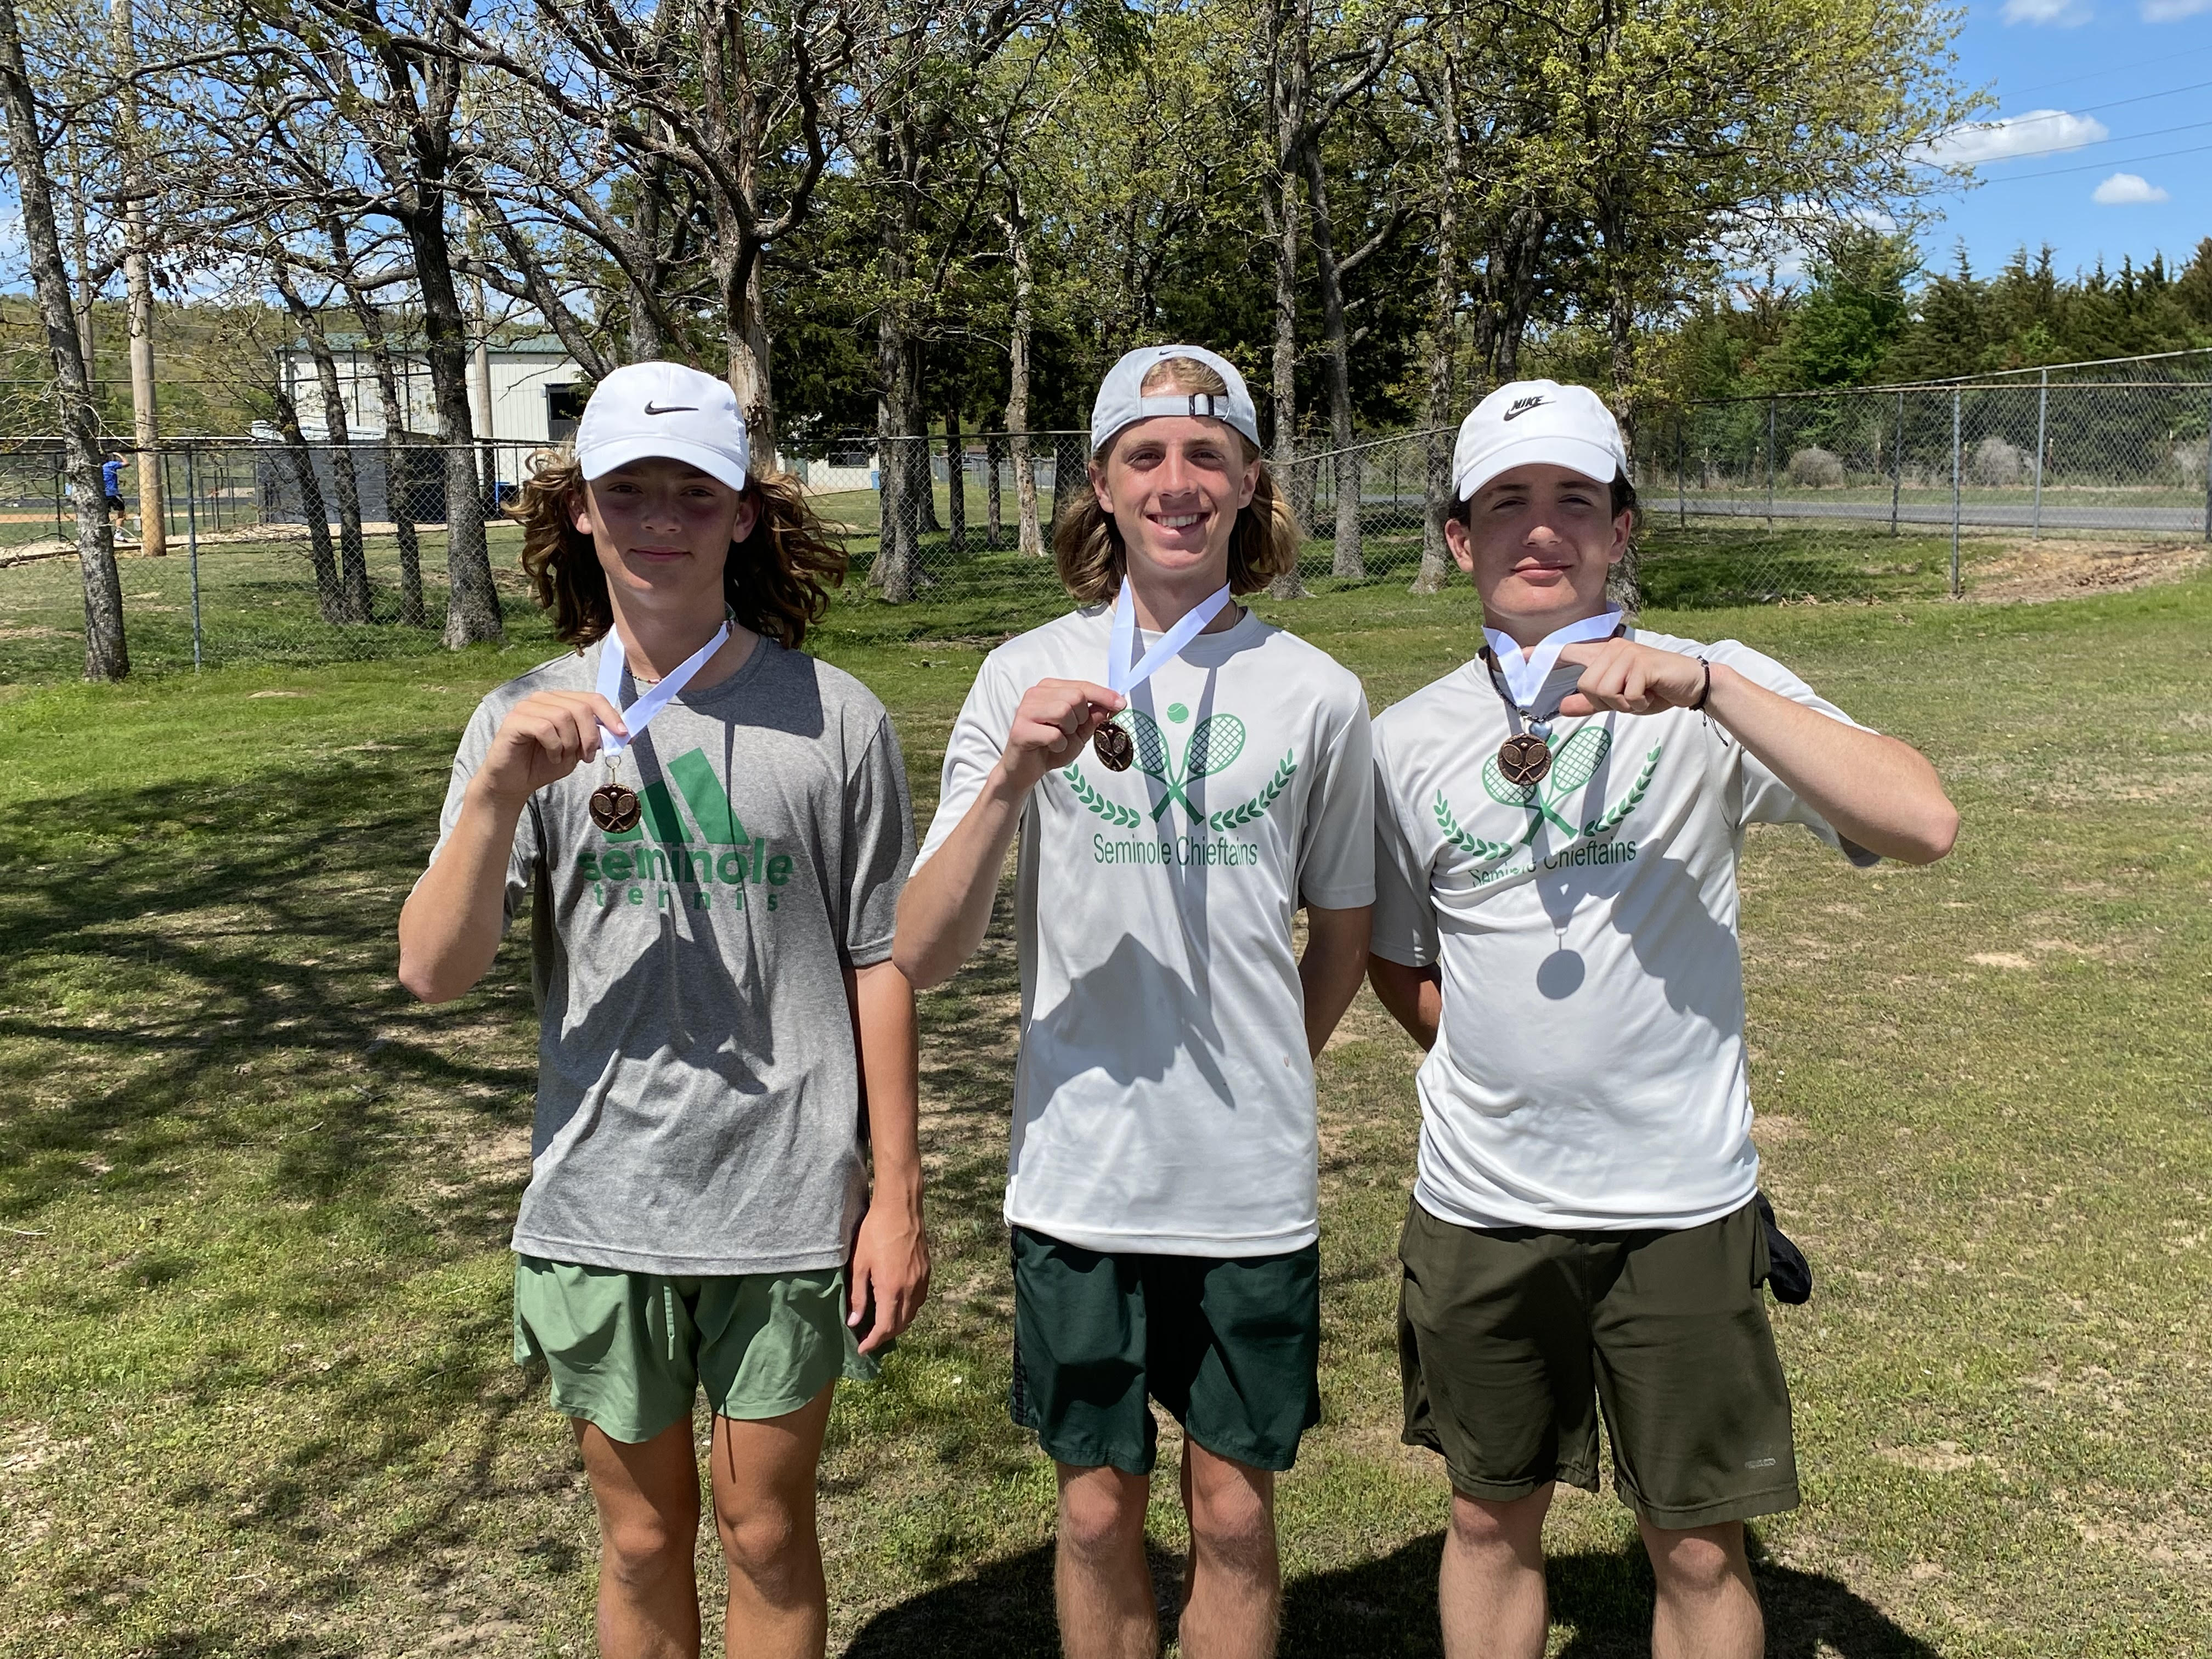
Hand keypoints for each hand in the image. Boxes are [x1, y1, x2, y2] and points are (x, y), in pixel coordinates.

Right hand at [470, 690, 628, 810]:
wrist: (515, 782)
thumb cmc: (545, 764)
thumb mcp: (577, 751)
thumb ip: (596, 738)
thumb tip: (624, 733)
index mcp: (561, 701)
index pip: (592, 698)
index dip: (610, 715)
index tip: (623, 734)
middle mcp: (544, 699)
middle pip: (581, 707)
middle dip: (591, 736)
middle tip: (588, 757)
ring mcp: (527, 707)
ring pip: (563, 717)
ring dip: (570, 744)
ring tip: (563, 758)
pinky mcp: (514, 720)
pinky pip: (544, 728)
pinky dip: (554, 746)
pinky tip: (551, 756)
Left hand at [847, 1192, 929, 1353]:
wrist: (900, 1207)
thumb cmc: (875, 1232)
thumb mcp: (859, 1264)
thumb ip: (857, 1296)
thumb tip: (854, 1321)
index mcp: (891, 1289)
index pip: (884, 1328)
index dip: (872, 1342)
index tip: (862, 1349)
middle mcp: (910, 1289)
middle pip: (900, 1325)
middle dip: (884, 1336)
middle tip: (868, 1338)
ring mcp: (921, 1281)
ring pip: (912, 1314)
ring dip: (897, 1324)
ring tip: (881, 1324)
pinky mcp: (926, 1272)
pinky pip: (918, 1300)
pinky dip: (908, 1310)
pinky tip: (896, 1305)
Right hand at [996, 677, 1125, 792]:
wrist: (1026, 769)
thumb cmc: (1051, 747)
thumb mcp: (1079, 731)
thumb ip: (1093, 716)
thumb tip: (1113, 704)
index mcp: (1049, 688)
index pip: (1082, 686)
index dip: (1104, 695)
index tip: (1121, 704)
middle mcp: (1035, 694)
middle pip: (1075, 697)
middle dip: (1081, 719)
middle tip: (1070, 731)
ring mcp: (1026, 710)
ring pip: (1063, 712)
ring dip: (1069, 732)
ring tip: (1059, 739)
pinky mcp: (1021, 729)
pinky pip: (1053, 734)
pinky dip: (1059, 745)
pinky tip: (1050, 747)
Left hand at [1555, 639, 1705, 717]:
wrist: (1690, 684)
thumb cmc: (1654, 690)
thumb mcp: (1619, 700)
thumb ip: (1590, 703)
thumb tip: (1561, 707)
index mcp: (1604, 655)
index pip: (1568, 652)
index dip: (1543, 655)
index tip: (1519, 656)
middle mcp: (1612, 649)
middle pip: (1587, 685)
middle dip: (1607, 701)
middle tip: (1629, 698)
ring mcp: (1627, 654)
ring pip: (1603, 689)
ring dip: (1623, 703)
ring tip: (1641, 695)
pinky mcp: (1641, 663)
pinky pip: (1625, 694)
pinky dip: (1638, 703)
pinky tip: (1651, 694)